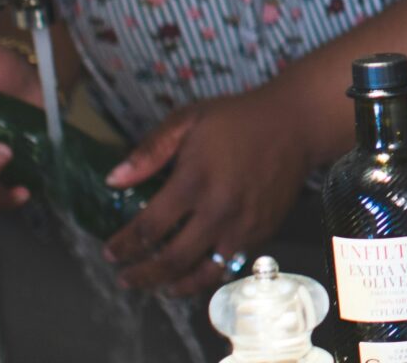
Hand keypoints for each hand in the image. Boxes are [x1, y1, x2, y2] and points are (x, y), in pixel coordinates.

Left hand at [101, 84, 314, 296]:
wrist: (296, 125)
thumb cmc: (237, 119)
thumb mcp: (188, 120)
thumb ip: (150, 151)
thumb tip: (113, 180)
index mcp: (195, 181)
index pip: (149, 227)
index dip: (124, 245)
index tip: (110, 253)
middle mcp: (218, 211)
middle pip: (172, 260)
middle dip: (142, 275)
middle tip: (125, 278)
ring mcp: (242, 227)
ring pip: (202, 274)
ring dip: (173, 285)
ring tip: (156, 287)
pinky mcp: (261, 234)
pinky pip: (228, 267)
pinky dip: (205, 278)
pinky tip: (191, 275)